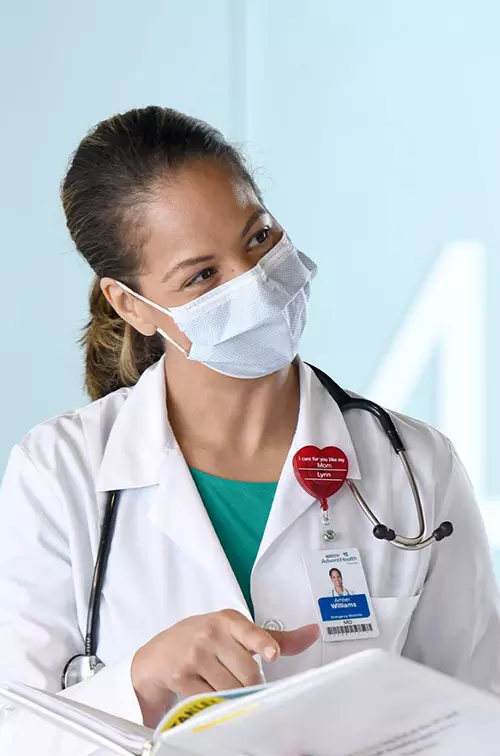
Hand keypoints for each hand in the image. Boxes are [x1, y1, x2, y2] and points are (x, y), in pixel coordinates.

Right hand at [131, 609, 318, 726]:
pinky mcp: (182, 677)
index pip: (250, 631)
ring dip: (234, 697)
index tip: (271, 654)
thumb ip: (274, 638)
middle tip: (245, 685)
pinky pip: (209, 700)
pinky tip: (211, 697)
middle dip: (251, 686)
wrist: (159, 653)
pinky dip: (215, 704)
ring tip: (226, 688)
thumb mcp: (236, 632)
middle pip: (247, 673)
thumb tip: (313, 632)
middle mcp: (211, 634)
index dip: (262, 643)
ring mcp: (195, 655)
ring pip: (230, 689)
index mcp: (229, 620)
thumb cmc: (205, 641)